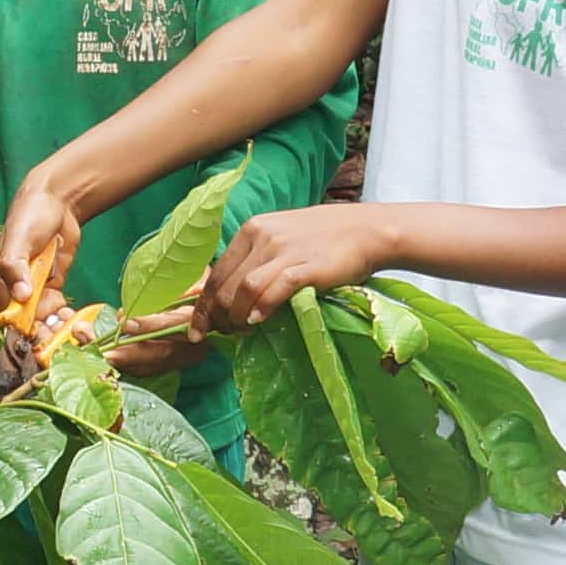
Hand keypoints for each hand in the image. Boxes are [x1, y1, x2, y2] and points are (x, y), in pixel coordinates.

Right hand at [0, 166, 89, 328]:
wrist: (57, 203)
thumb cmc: (29, 217)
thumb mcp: (19, 240)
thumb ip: (14, 266)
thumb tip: (20, 296)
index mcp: (1, 285)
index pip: (8, 319)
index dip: (23, 331)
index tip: (41, 334)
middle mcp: (15, 293)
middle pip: (27, 325)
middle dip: (44, 332)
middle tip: (62, 330)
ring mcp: (35, 291)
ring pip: (44, 321)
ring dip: (57, 327)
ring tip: (72, 324)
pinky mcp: (52, 288)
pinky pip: (57, 311)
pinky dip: (65, 317)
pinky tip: (75, 318)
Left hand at [195, 203, 389, 331]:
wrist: (366, 230)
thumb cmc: (323, 238)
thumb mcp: (280, 237)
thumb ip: (255, 259)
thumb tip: (231, 294)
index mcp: (251, 230)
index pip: (215, 273)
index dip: (203, 306)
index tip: (199, 330)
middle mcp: (262, 237)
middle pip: (225, 285)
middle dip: (219, 317)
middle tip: (226, 334)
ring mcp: (284, 251)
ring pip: (243, 289)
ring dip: (237, 317)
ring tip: (242, 331)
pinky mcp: (306, 266)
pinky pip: (274, 289)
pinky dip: (262, 308)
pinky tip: (258, 322)